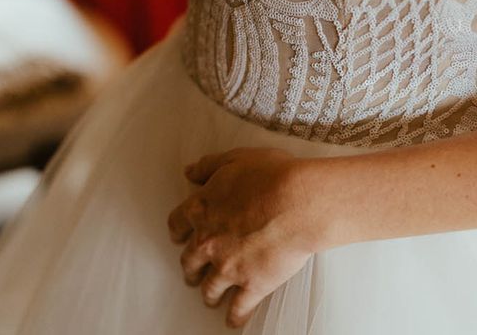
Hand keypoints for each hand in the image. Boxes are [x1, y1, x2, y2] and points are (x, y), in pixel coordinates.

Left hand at [167, 146, 318, 328]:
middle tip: (195, 270)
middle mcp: (208, 242)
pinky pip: (238, 309)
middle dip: (191, 267)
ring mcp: (228, 267)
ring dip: (209, 293)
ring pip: (209, 288)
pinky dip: (235, 316)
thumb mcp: (237, 158)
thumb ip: (210, 166)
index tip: (181, 235)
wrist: (299, 201)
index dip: (179, 230)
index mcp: (202, 209)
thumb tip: (191, 171)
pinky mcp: (252, 285)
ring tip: (213, 297)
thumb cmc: (273, 176)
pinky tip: (235, 320)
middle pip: (189, 261)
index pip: (178, 223)